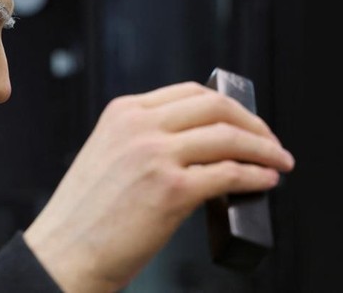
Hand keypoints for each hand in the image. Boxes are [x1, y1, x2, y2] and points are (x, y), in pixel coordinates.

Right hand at [23, 82, 294, 292]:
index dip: (227, 105)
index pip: (190, 92)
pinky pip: (230, 174)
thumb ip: (143, 138)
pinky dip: (256, 176)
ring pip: (228, 138)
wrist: (66, 250)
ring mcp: (156, 156)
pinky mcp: (172, 191)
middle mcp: (139, 127)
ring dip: (264, 149)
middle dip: (253, 123)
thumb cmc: (84, 213)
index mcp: (122, 113)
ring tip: (277, 161)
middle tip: (268, 140)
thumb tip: (198, 143)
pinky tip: (264, 181)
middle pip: (215, 107)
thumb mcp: (107, 154)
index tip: (244, 120)